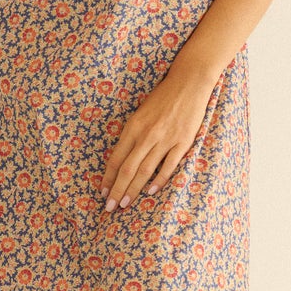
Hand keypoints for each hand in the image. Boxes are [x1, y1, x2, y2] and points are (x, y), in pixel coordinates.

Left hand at [99, 66, 215, 210]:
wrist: (188, 83)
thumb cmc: (162, 98)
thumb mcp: (140, 114)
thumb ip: (132, 135)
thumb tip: (122, 158)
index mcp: (133, 127)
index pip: (116, 159)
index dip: (108, 178)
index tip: (102, 192)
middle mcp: (146, 135)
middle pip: (127, 169)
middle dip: (116, 190)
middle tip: (109, 208)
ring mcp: (165, 139)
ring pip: (145, 171)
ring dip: (133, 190)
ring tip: (125, 204)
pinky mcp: (183, 141)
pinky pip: (168, 166)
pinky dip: (159, 180)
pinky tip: (151, 191)